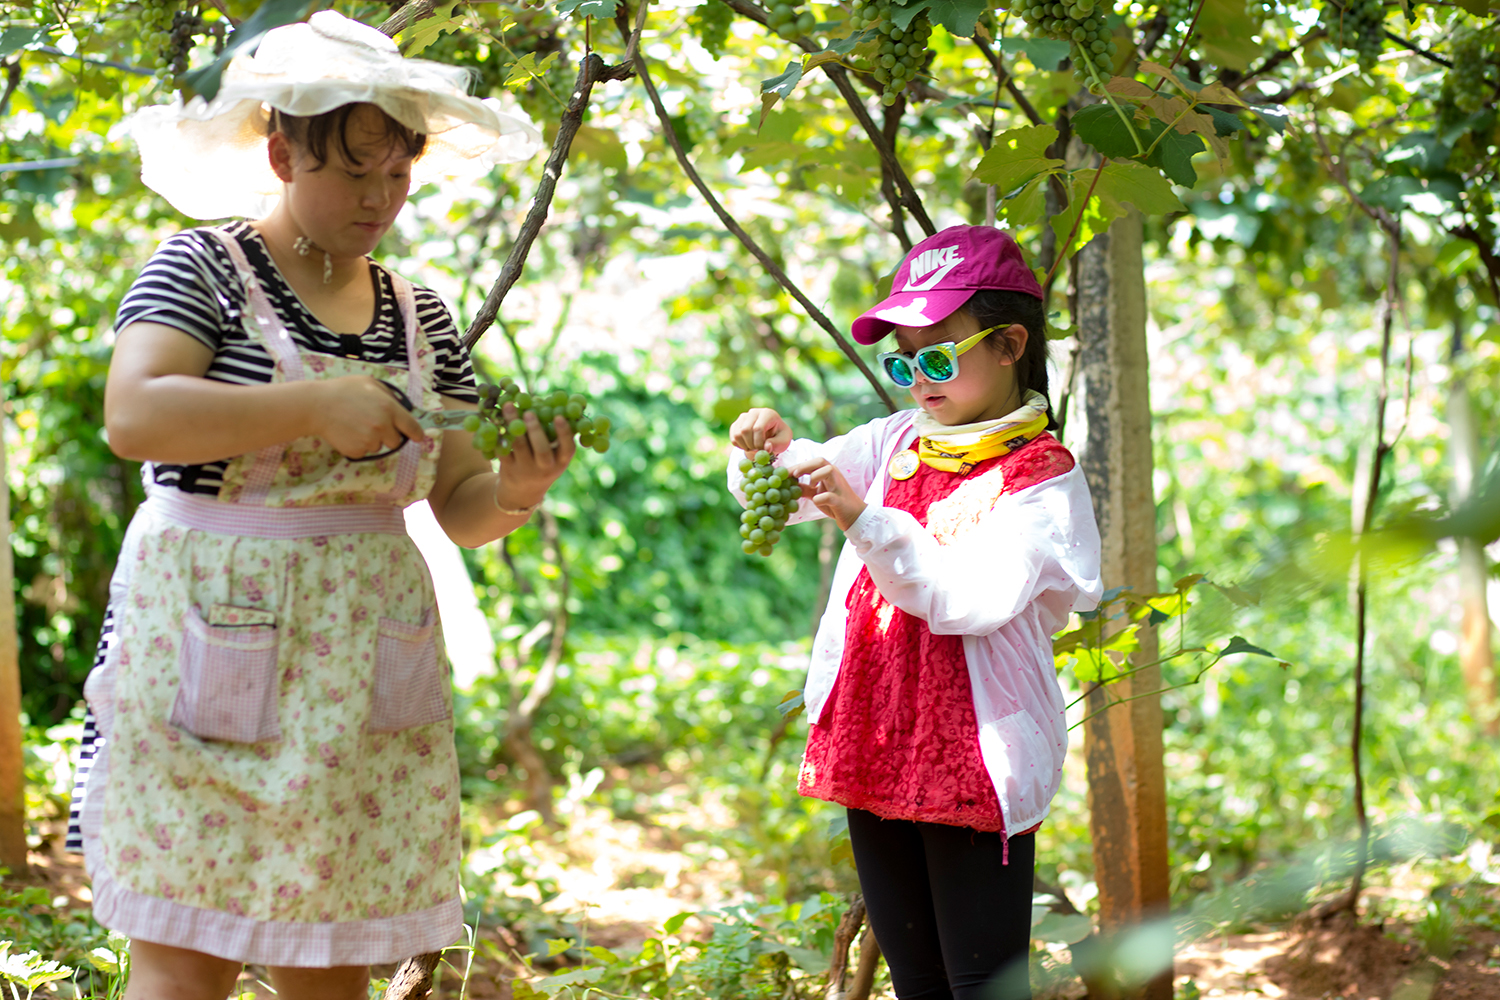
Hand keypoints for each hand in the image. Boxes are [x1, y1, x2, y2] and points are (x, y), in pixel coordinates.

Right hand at [311, 376, 425, 458]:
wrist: (317, 406)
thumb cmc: (342, 391)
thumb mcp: (369, 382)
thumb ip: (388, 394)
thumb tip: (401, 406)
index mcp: (389, 408)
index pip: (412, 427)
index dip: (416, 433)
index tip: (418, 437)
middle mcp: (383, 426)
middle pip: (396, 441)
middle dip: (388, 435)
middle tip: (373, 425)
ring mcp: (370, 440)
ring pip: (379, 447)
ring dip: (372, 440)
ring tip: (355, 425)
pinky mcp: (357, 451)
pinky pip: (364, 452)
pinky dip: (358, 445)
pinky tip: (348, 432)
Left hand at [493, 401, 575, 510]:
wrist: (522, 493)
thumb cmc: (543, 465)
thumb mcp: (554, 457)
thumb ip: (555, 436)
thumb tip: (554, 402)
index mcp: (560, 462)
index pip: (567, 448)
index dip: (564, 433)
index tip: (559, 416)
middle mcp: (545, 468)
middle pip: (541, 449)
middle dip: (535, 430)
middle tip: (529, 412)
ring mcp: (525, 470)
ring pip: (519, 446)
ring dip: (513, 424)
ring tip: (509, 406)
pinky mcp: (508, 468)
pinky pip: (502, 449)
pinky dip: (498, 434)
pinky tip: (495, 418)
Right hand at [730, 408, 792, 454]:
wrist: (772, 435)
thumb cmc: (779, 436)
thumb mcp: (784, 440)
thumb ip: (777, 444)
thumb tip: (766, 447)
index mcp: (768, 413)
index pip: (758, 428)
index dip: (759, 442)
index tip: (764, 450)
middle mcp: (754, 412)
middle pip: (745, 430)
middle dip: (751, 445)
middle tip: (758, 450)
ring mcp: (743, 417)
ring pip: (737, 434)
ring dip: (745, 446)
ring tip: (754, 448)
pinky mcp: (736, 424)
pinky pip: (733, 437)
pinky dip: (739, 446)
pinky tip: (748, 446)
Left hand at [789, 457, 864, 530]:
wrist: (855, 517)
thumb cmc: (835, 504)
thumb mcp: (818, 495)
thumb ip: (806, 489)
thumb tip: (789, 485)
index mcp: (829, 474)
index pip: (813, 463)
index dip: (798, 466)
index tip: (784, 473)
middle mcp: (834, 477)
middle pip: (821, 461)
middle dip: (805, 465)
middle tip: (794, 474)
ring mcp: (838, 488)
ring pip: (829, 471)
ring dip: (816, 475)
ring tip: (810, 485)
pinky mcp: (840, 501)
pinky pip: (830, 496)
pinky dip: (821, 498)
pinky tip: (816, 501)